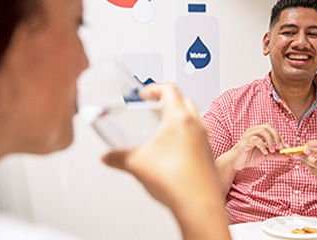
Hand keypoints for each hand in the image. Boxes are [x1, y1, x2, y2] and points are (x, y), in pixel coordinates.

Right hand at [102, 84, 214, 207]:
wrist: (198, 204)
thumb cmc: (176, 181)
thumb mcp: (137, 164)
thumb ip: (118, 157)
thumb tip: (108, 157)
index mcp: (179, 119)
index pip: (169, 89)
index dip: (154, 88)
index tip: (145, 94)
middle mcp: (196, 125)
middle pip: (184, 100)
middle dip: (168, 100)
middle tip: (154, 107)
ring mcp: (205, 139)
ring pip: (194, 117)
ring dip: (180, 117)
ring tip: (163, 129)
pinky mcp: (208, 154)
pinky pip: (198, 135)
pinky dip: (187, 134)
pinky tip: (174, 150)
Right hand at [227, 124, 289, 170]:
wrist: (236, 162)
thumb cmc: (249, 156)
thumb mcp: (266, 155)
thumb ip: (276, 154)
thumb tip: (288, 155)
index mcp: (259, 132)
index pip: (272, 130)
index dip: (281, 137)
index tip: (287, 146)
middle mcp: (253, 131)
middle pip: (268, 127)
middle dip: (277, 136)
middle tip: (281, 147)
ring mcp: (248, 135)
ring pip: (263, 131)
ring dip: (270, 141)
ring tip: (272, 150)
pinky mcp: (245, 142)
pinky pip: (255, 139)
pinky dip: (262, 145)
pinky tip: (265, 152)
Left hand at [295, 140, 316, 187]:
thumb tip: (304, 146)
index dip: (315, 152)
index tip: (304, 150)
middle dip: (306, 159)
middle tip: (296, 154)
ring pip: (315, 169)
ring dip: (305, 162)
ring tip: (298, 156)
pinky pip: (314, 173)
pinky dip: (308, 166)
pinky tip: (304, 161)